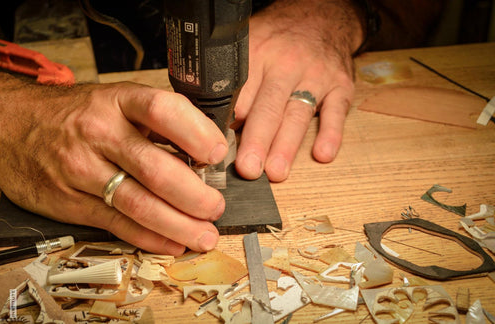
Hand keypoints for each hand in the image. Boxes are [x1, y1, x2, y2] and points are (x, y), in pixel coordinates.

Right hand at [0, 73, 227, 254]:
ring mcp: (81, 170)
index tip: (218, 153)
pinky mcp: (69, 201)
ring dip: (178, 225)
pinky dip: (148, 237)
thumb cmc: (70, 113)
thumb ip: (152, 122)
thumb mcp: (111, 99)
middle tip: (216, 206)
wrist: (7, 124)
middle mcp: (98, 133)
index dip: (196, 133)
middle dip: (194, 195)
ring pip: (138, 204)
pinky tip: (171, 243)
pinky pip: (116, 224)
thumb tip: (203, 148)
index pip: (162, 111)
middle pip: (155, 169)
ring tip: (204, 235)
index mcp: (116, 101)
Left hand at [233, 0, 362, 181]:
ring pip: (298, 114)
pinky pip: (336, 111)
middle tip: (247, 168)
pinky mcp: (340, 86)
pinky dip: (331, 133)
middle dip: (257, 140)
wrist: (321, 17)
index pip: (239, 94)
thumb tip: (206, 123)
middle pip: (268, 107)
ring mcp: (315, 76)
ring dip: (286, 145)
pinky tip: (322, 154)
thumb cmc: (277, 40)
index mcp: (256, 55)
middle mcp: (286, 65)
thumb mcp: (247, 46)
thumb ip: (229, 81)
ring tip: (276, 172)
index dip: (228, 122)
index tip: (218, 147)